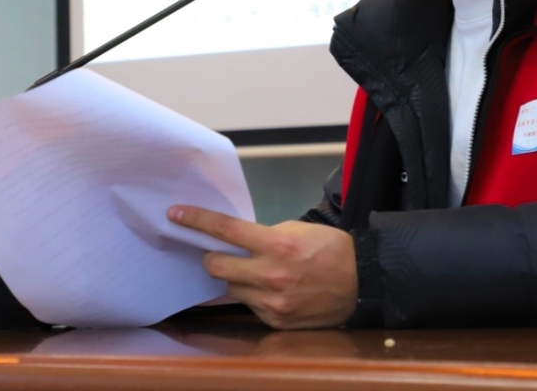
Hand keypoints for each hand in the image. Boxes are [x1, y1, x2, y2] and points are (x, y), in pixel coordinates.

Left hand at [167, 205, 356, 329]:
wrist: (361, 282)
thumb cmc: (328, 249)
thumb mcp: (295, 230)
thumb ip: (263, 237)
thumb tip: (235, 242)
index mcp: (276, 245)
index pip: (225, 230)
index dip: (196, 220)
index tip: (175, 214)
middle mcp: (270, 275)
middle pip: (216, 265)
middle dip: (212, 257)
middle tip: (216, 251)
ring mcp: (272, 302)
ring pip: (231, 288)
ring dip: (235, 278)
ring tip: (253, 272)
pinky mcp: (276, 322)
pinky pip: (250, 306)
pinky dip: (253, 296)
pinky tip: (271, 289)